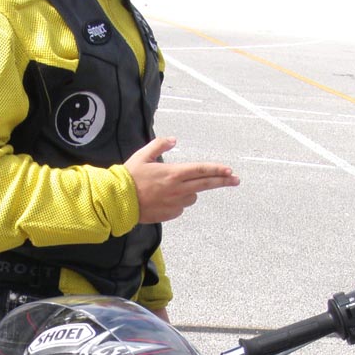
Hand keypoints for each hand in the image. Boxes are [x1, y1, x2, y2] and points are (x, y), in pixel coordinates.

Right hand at [125, 137, 239, 223]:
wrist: (118, 201)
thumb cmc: (129, 177)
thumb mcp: (143, 155)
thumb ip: (160, 145)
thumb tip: (173, 140)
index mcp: (173, 173)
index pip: (201, 170)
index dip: (217, 170)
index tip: (229, 170)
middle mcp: (178, 189)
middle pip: (206, 184)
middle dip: (223, 181)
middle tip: (236, 180)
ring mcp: (175, 203)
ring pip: (191, 196)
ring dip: (189, 191)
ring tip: (172, 189)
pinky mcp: (170, 214)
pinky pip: (180, 208)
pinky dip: (177, 203)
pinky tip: (163, 199)